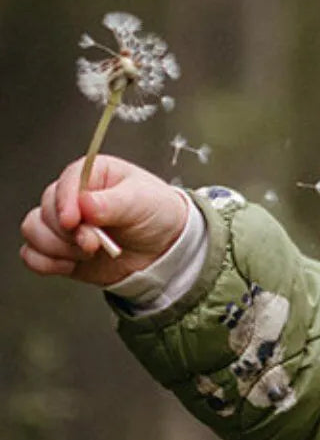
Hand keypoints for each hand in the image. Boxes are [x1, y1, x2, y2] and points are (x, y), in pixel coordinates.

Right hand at [20, 154, 187, 286]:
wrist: (165, 250)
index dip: (65, 202)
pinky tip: (70, 264)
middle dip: (68, 232)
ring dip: (58, 247)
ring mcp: (64, 225)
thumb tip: (86, 204)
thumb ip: (113, 203)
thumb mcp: (143, 202)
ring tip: (89, 252)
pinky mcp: (60, 249)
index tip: (74, 221)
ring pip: (34, 230)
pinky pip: (33, 255)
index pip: (66, 182)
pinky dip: (46, 263)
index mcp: (92, 175)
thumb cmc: (157, 214)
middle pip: (47, 209)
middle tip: (93, 243)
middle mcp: (72, 197)